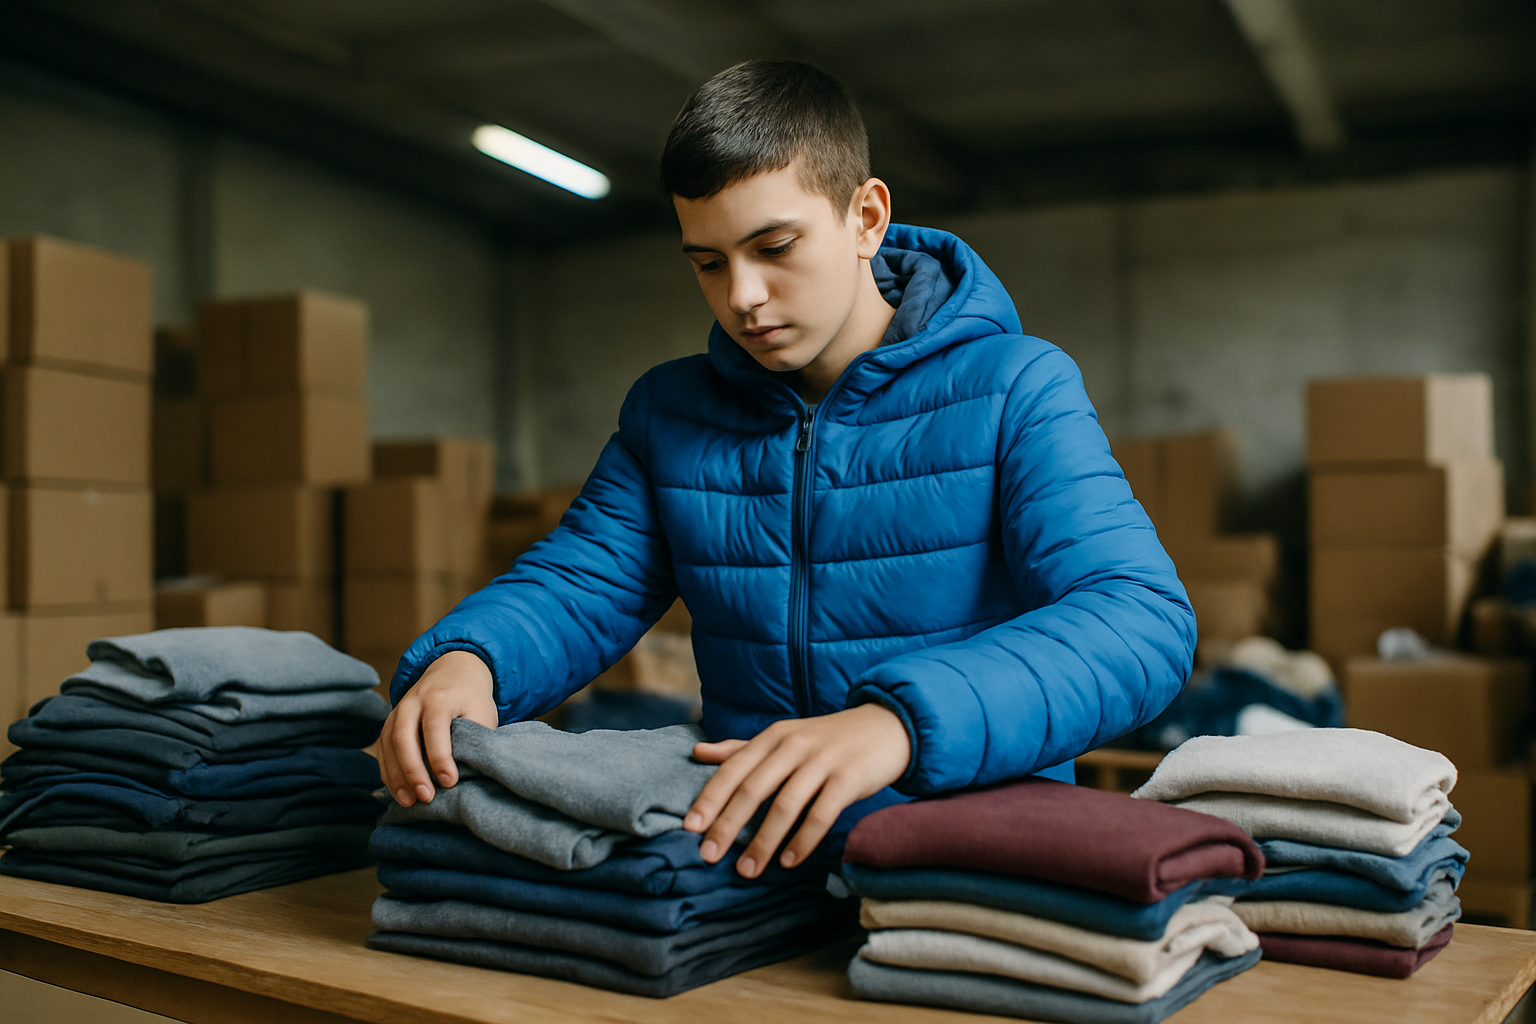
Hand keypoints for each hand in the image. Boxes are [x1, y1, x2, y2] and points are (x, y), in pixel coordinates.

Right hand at [378, 650, 497, 806]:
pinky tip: (398, 791)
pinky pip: (382, 749)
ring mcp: (397, 712)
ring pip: (388, 745)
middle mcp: (412, 703)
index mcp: (439, 697)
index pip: (435, 728)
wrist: (453, 669)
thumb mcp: (483, 710)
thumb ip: (477, 736)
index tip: (450, 782)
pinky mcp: (390, 723)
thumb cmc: (471, 696)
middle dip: (413, 770)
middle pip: (403, 736)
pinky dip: (388, 772)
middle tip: (426, 797)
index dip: (440, 757)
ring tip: (409, 802)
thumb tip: (471, 770)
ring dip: (396, 776)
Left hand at [682, 703, 910, 877]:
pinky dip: (803, 840)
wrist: (887, 726)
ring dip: (764, 841)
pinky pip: (822, 814)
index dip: (710, 798)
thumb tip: (697, 753)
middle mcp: (794, 745)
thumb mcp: (784, 736)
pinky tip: (789, 862)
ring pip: (785, 805)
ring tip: (748, 870)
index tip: (689, 828)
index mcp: (773, 736)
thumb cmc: (827, 739)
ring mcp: (823, 761)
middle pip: (753, 788)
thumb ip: (742, 748)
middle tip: (708, 856)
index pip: (733, 769)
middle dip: (728, 824)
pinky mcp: (849, 778)